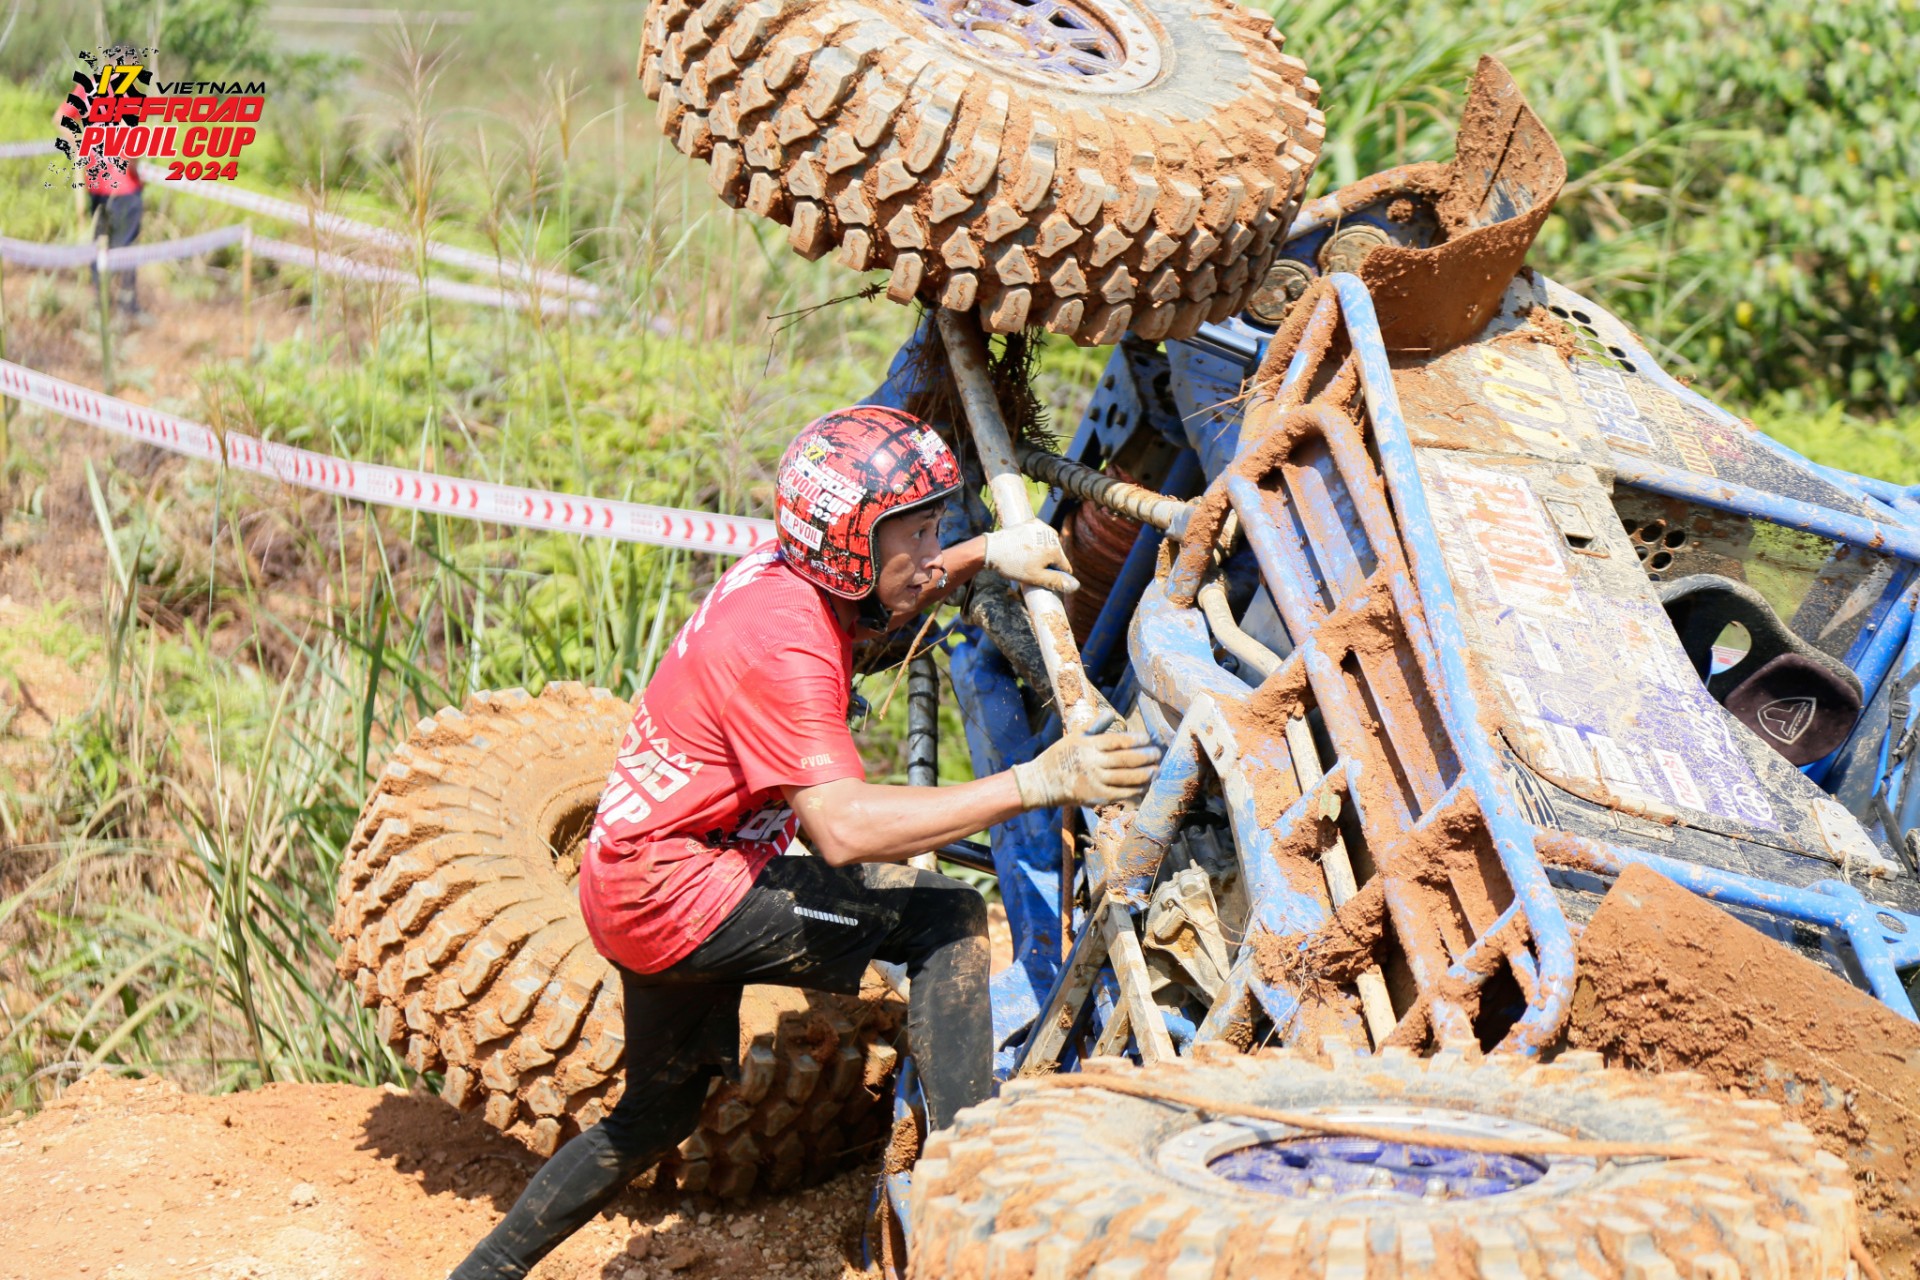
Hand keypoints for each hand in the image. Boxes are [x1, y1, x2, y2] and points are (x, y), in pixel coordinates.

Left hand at [983, 520, 1079, 594]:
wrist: (992, 549)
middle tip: (1030, 568)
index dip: (1055, 575)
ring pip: (1049, 544)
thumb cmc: (1013, 565)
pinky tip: (1025, 548)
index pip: (1065, 567)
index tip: (1041, 577)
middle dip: (1048, 563)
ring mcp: (1042, 527)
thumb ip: (1057, 582)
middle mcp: (1052, 535)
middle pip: (1057, 555)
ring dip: (1042, 552)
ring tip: (1026, 558)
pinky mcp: (1032, 522)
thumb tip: (1076, 586)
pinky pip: (1040, 535)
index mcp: (1055, 549)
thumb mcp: (1036, 578)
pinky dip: (1036, 541)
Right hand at [1011, 710, 1160, 807]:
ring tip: (1156, 770)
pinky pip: (1120, 793)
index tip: (1148, 739)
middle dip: (1145, 757)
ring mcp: (1095, 781)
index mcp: (1089, 745)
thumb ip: (1095, 726)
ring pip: (1126, 778)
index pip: (1118, 741)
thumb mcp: (1074, 736)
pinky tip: (1144, 786)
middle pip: (1126, 760)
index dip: (1137, 740)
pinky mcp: (1095, 797)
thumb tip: (1111, 714)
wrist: (1042, 782)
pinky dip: (1134, 790)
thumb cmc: (1059, 756)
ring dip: (1144, 774)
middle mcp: (1093, 763)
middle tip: (1157, 754)